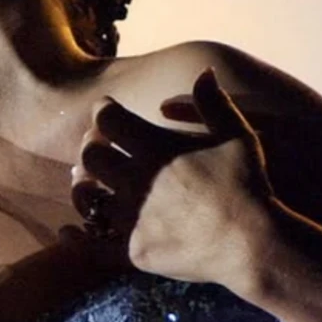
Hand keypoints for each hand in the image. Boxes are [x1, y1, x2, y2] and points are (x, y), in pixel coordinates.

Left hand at [71, 68, 279, 291]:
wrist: (252, 242)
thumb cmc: (248, 186)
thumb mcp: (238, 136)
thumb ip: (214, 103)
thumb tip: (203, 72)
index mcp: (156, 148)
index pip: (108, 118)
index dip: (104, 111)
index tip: (108, 112)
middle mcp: (137, 179)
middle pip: (91, 155)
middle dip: (92, 148)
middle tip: (98, 148)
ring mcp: (133, 216)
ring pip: (87, 197)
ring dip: (84, 188)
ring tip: (86, 184)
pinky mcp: (133, 249)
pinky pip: (93, 243)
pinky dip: (76, 237)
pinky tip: (69, 231)